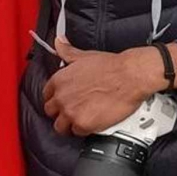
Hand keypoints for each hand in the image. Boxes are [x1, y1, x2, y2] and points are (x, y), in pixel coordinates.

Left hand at [42, 39, 160, 136]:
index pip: (46, 95)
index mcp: (59, 80)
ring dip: (69, 125)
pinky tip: (93, 123)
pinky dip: (85, 130)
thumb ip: (67, 51)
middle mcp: (61, 97)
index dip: (55, 98)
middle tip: (73, 111)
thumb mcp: (84, 56)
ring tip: (81, 120)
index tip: (63, 100)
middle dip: (60, 113)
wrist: (130, 76)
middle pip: (50, 112)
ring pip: (60, 127)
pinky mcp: (84, 124)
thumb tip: (59, 42)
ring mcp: (71, 112)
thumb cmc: (111, 66)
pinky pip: (78, 133)